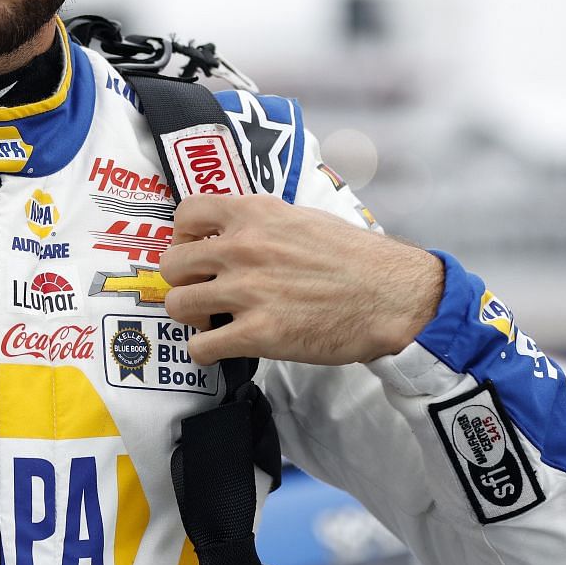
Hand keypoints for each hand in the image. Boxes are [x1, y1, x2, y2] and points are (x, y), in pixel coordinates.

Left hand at [159, 194, 442, 367]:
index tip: (194, 250)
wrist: (394, 297)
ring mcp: (248, 291)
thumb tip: (232, 232)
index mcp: (255, 214)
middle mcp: (244, 248)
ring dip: (192, 317)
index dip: (183, 236)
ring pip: (178, 305)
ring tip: (212, 320)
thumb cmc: (357, 259)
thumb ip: (262, 222)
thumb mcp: (305, 218)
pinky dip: (204, 351)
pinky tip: (220, 347)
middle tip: (203, 291)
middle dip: (183, 281)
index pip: (186, 213)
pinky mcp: (259, 334)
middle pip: (171, 265)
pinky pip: (200, 347)